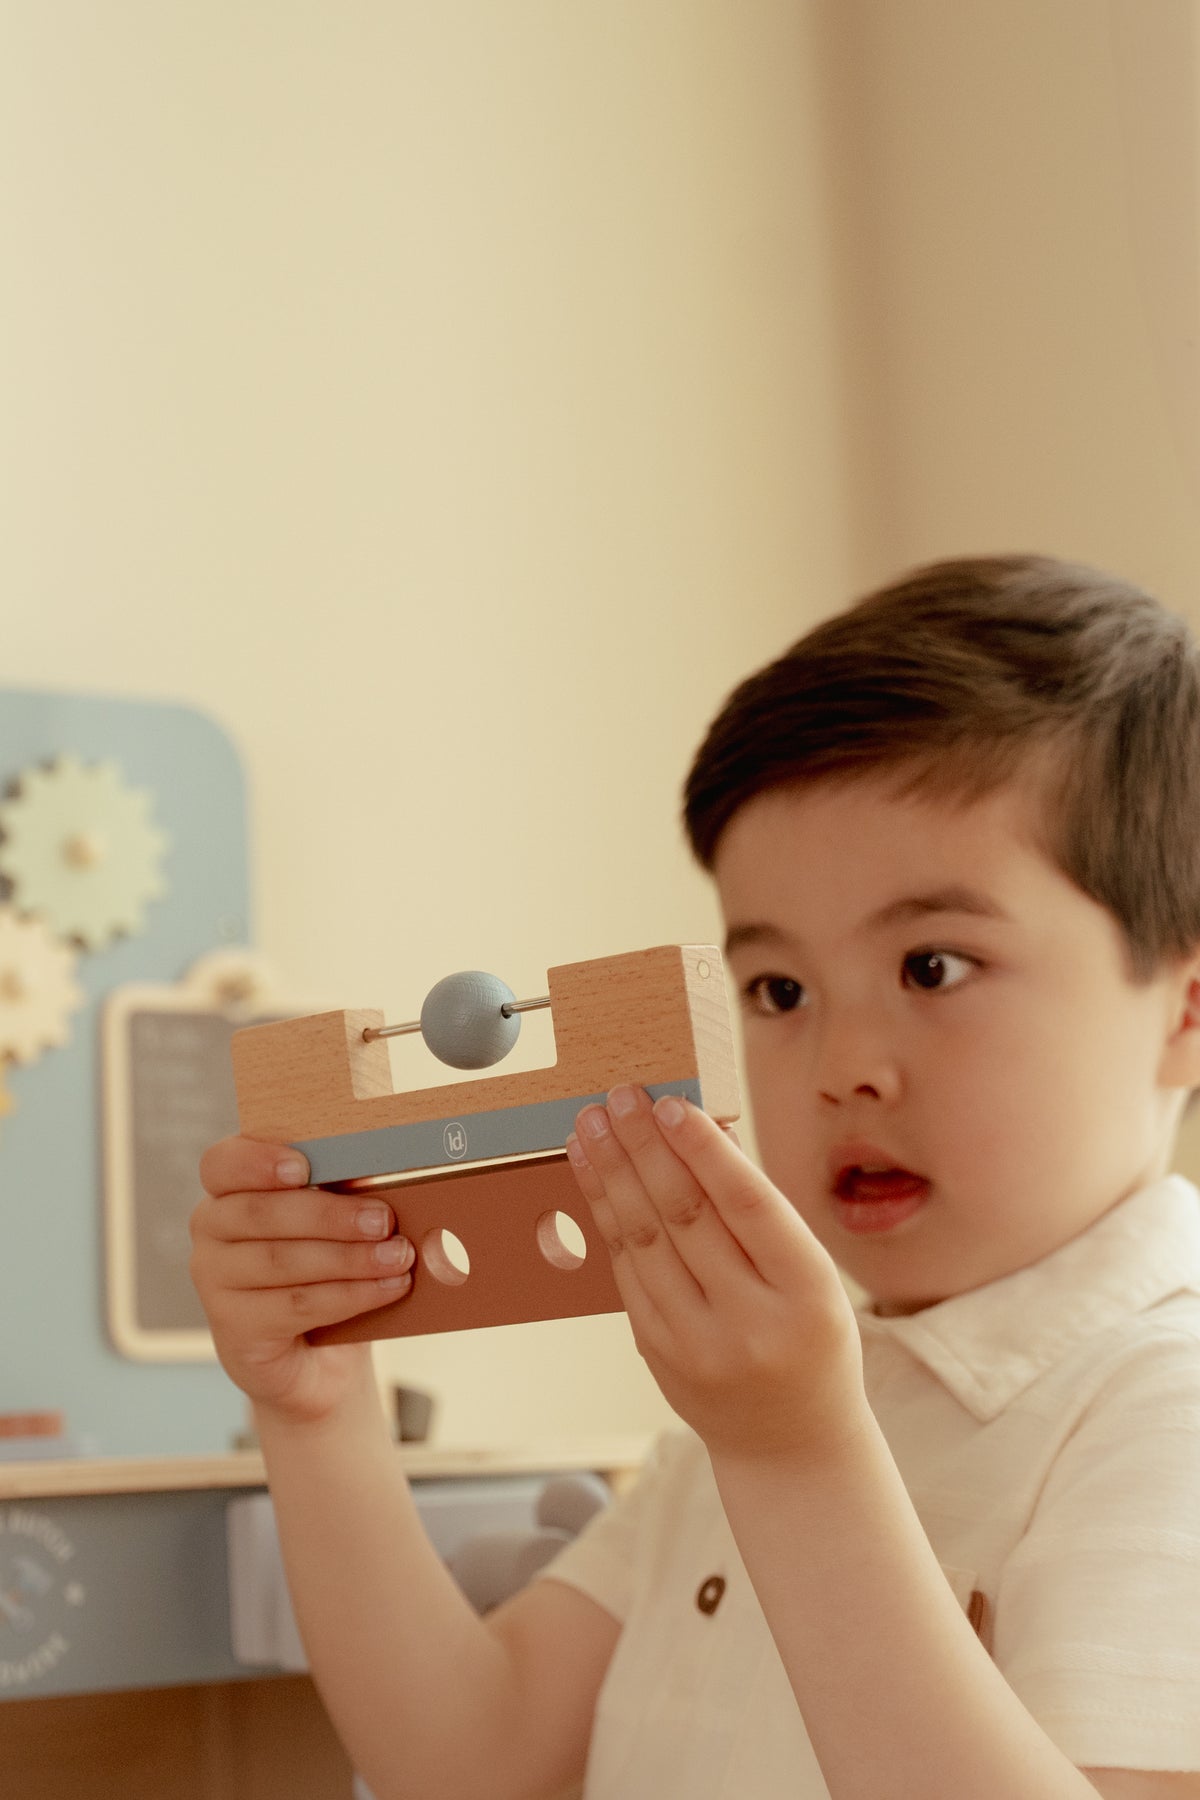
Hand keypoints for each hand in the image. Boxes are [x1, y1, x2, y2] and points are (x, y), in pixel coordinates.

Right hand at [190, 1136, 414, 1423]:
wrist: (316, 1355)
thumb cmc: (327, 1266)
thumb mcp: (334, 1222)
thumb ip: (344, 1195)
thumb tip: (387, 1187)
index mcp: (229, 1188)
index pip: (223, 1164)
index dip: (258, 1162)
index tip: (303, 1168)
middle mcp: (210, 1229)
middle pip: (260, 1213)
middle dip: (329, 1215)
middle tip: (383, 1220)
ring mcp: (214, 1280)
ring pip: (281, 1261)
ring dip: (349, 1258)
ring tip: (398, 1256)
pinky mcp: (234, 1327)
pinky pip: (295, 1305)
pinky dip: (349, 1295)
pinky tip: (388, 1287)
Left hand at [565, 1087, 866, 1467]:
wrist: (792, 1444)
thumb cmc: (809, 1339)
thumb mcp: (813, 1278)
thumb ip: (762, 1214)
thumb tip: (704, 1131)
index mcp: (807, 1293)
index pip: (748, 1206)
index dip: (704, 1151)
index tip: (670, 1105)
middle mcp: (751, 1322)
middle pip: (685, 1216)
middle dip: (644, 1148)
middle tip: (618, 1097)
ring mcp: (698, 1344)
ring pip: (643, 1241)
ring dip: (611, 1175)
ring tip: (591, 1125)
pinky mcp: (658, 1354)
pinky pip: (625, 1272)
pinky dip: (606, 1217)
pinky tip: (594, 1177)